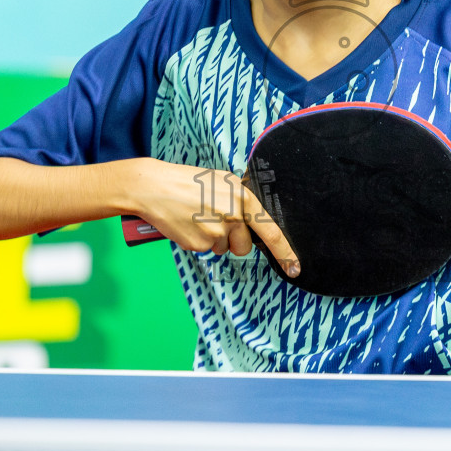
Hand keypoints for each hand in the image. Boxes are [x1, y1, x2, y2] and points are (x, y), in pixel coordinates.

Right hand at [128, 159, 300, 275]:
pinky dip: (198, 241)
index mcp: (242, 197)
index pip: (270, 231)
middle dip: (233, 239)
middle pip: (245, 246)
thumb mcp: (222, 182)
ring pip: (224, 248)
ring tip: (198, 218)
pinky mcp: (199, 244)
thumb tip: (255, 220)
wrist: (154, 187)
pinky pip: (207, 250)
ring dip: (215, 239)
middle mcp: (233, 215)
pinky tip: (188, 224)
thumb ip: (241, 200)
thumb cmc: (188, 182)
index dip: (285, 252)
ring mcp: (216, 232)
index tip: (296, 268)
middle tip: (214, 219)